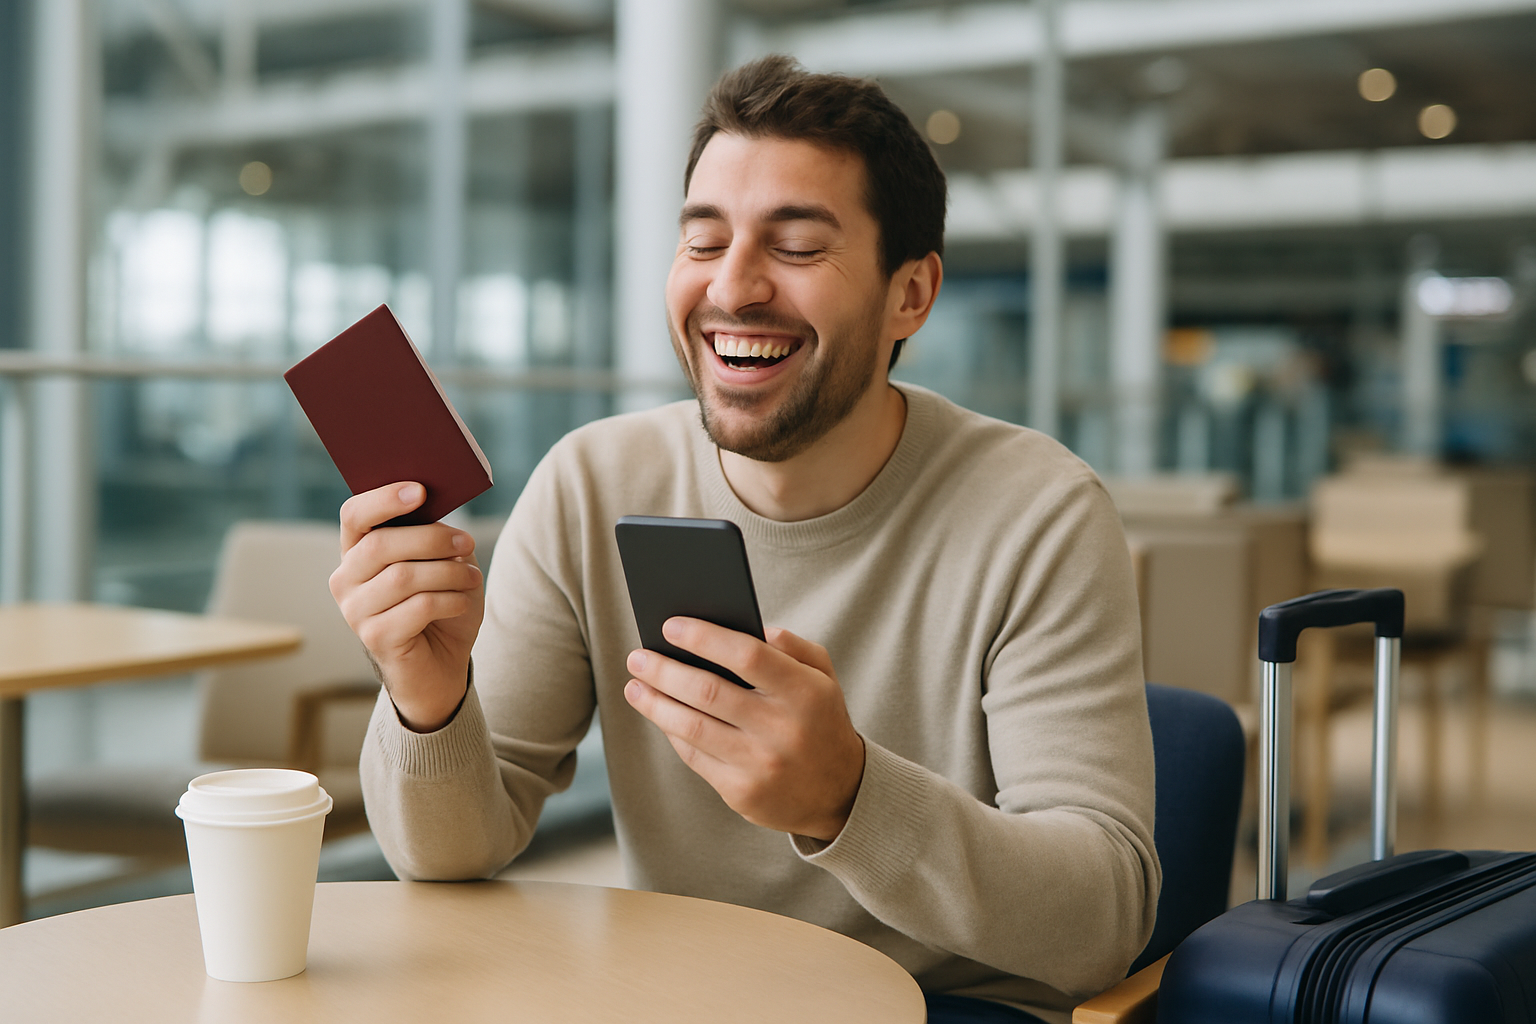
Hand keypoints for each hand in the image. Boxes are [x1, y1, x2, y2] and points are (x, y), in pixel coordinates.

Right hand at [329, 482, 484, 731]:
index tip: (420, 490)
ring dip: (447, 573)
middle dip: (431, 539)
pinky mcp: (373, 638)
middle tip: (466, 541)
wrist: (442, 663)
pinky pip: (417, 607)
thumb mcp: (442, 563)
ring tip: (472, 577)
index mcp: (357, 550)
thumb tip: (437, 513)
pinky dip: (449, 600)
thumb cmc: (441, 606)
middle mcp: (346, 578)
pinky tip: (462, 603)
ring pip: (403, 577)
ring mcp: (354, 610)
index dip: (383, 499)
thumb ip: (434, 536)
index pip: (355, 515)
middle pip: (382, 545)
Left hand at [623, 619, 864, 841]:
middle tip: (638, 656)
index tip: (671, 625)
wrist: (840, 793)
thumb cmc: (820, 721)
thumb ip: (791, 645)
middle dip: (665, 670)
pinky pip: (694, 756)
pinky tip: (659, 713)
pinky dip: (671, 731)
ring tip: (635, 684)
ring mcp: (760, 765)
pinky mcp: (741, 793)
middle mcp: (782, 729)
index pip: (748, 656)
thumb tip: (745, 626)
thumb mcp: (823, 677)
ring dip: (655, 703)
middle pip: (708, 692)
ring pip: (692, 727)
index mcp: (804, 692)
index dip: (705, 638)